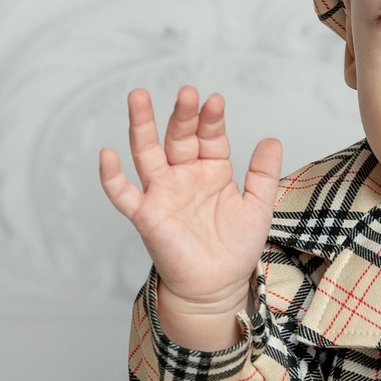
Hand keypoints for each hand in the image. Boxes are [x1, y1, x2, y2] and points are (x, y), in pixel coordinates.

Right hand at [99, 86, 283, 347]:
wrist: (218, 286)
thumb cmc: (236, 247)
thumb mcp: (258, 206)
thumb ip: (263, 173)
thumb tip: (272, 139)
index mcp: (211, 169)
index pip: (209, 136)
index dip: (211, 119)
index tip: (215, 100)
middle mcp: (184, 175)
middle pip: (178, 137)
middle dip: (182, 115)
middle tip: (187, 93)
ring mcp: (163, 192)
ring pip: (147, 153)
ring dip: (142, 125)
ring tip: (139, 97)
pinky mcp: (146, 215)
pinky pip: (123, 194)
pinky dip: (112, 176)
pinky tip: (107, 154)